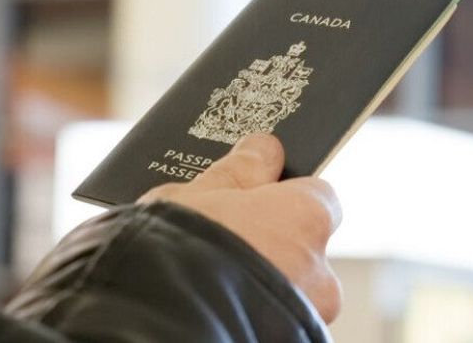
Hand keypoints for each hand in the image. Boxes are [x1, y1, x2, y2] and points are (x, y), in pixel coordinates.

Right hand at [139, 133, 343, 321]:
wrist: (150, 328)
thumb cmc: (173, 252)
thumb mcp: (195, 196)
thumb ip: (239, 171)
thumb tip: (265, 149)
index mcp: (308, 217)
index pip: (318, 198)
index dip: (283, 200)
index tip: (253, 203)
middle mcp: (322, 271)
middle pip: (304, 249)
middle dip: (271, 248)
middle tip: (223, 248)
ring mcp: (307, 316)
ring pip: (291, 291)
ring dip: (263, 286)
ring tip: (212, 284)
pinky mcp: (288, 342)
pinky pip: (276, 321)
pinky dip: (254, 314)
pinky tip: (217, 308)